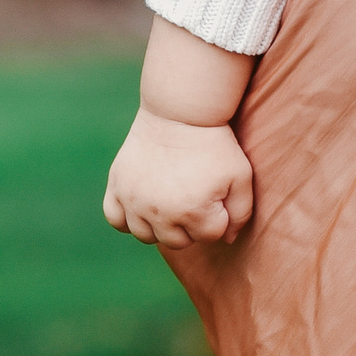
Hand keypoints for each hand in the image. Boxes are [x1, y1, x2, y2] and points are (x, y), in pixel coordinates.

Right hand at [102, 108, 255, 247]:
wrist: (180, 113)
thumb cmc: (215, 144)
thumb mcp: (241, 176)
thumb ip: (241, 212)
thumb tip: (227, 239)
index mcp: (193, 212)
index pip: (210, 236)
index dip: (219, 215)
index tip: (217, 193)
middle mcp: (160, 213)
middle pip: (178, 241)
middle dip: (192, 224)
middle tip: (195, 195)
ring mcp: (134, 201)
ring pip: (146, 236)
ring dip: (161, 225)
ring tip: (171, 201)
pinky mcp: (117, 187)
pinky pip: (115, 219)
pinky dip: (127, 218)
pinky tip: (143, 206)